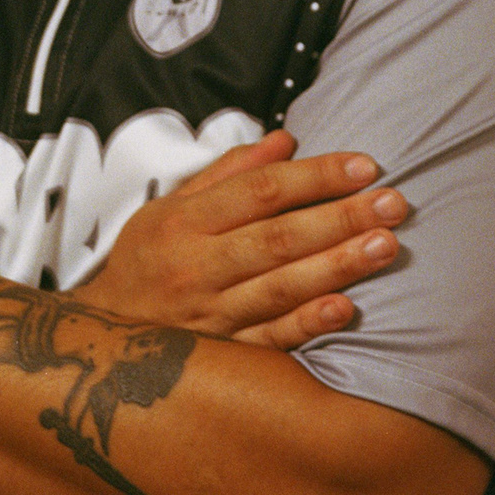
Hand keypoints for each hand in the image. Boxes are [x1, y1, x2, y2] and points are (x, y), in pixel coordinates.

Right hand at [84, 130, 407, 352]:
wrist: (100, 344)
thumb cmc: (145, 264)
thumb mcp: (170, 206)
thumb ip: (229, 173)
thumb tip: (285, 140)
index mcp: (185, 222)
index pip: (260, 191)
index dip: (316, 177)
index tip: (367, 166)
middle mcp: (198, 267)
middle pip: (278, 238)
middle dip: (341, 218)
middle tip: (394, 204)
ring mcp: (210, 315)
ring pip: (281, 287)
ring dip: (337, 266)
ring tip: (386, 246)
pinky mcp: (222, 355)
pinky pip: (269, 341)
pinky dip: (306, 324)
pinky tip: (346, 309)